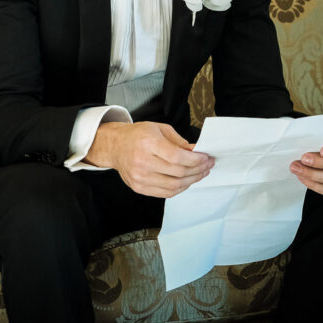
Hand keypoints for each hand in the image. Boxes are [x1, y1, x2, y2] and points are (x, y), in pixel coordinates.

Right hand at [85, 121, 213, 197]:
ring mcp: (139, 177)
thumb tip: (197, 152)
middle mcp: (142, 162)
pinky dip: (180, 188)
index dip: (196, 160)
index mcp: (147, 143)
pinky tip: (187, 181)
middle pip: (178, 172)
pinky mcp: (139, 187)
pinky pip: (165, 193)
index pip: (177, 157)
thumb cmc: (137, 135)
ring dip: (192, 181)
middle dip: (198, 170)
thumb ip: (179, 142)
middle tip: (207, 165)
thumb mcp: (159, 129)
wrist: (115, 146)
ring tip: (200, 174)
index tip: (206, 157)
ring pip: (174, 186)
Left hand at [290, 131, 322, 195]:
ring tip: (296, 168)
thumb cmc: (316, 135)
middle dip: (319, 163)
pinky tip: (301, 177)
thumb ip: (315, 130)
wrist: (310, 145)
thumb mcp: (317, 128)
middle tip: (303, 158)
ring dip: (312, 174)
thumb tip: (303, 135)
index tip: (322, 151)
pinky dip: (313, 184)